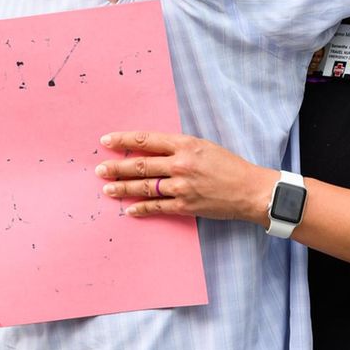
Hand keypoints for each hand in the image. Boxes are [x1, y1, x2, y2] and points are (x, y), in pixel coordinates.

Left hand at [95, 131, 275, 223]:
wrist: (249, 189)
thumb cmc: (229, 165)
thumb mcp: (204, 146)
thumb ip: (179, 147)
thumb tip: (152, 150)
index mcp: (185, 144)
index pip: (146, 140)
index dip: (124, 140)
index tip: (106, 141)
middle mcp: (180, 164)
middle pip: (140, 164)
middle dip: (116, 167)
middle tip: (99, 169)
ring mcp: (181, 186)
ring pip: (144, 186)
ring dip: (122, 187)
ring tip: (107, 189)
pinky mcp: (185, 205)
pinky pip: (157, 207)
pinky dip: (141, 208)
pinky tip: (129, 208)